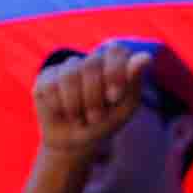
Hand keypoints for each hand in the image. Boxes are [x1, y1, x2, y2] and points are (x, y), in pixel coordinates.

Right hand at [31, 44, 149, 157]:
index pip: (116, 50)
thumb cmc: (107, 121)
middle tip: (96, 117)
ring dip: (76, 104)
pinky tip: (63, 113)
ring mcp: (67, 67)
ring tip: (81, 119)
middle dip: (94, 97)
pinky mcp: (46, 77)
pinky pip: (49, 86)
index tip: (114, 97)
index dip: (114, 72)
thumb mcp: (126, 107)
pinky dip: (59, 106)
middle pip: (91, 64)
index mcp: (115, 62)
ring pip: (69, 75)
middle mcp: (91, 60)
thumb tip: (145, 57)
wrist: (76, 142)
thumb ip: (135, 82)